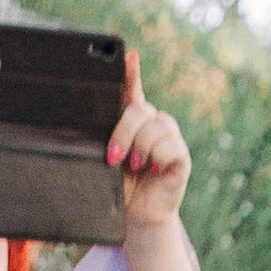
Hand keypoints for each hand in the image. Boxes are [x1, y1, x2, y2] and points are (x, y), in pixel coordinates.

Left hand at [110, 46, 192, 231]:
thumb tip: (89, 115)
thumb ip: (104, 135)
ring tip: (134, 167)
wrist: (136, 217)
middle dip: (123, 132)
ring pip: (155, 126)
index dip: (132, 71)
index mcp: (133, 122)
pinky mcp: (181, 155)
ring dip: (140, 148)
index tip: (129, 54)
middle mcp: (153, 124)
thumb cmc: (118, 188)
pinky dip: (156, 159)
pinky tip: (153, 171)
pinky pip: (169, 145)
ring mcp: (169, 138)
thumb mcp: (105, 157)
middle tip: (114, 157)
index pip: (133, 89)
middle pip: (140, 109)